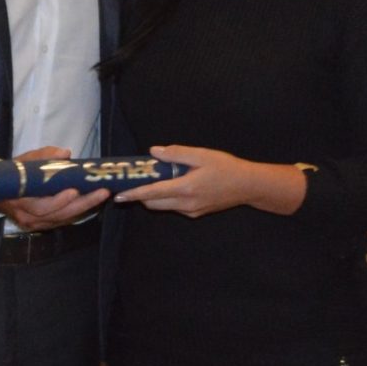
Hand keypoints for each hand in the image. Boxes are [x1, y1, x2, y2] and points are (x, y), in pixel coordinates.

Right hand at [0, 147, 109, 230]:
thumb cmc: (12, 175)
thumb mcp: (23, 162)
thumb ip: (43, 156)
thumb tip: (65, 153)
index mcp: (20, 202)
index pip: (41, 207)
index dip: (58, 201)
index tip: (74, 191)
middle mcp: (28, 218)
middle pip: (58, 215)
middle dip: (82, 204)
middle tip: (102, 192)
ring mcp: (37, 225)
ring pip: (64, 219)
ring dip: (85, 207)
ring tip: (102, 194)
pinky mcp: (44, 225)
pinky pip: (64, 219)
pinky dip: (78, 210)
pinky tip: (93, 200)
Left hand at [114, 145, 305, 218]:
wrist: (247, 186)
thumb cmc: (226, 168)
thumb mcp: (202, 155)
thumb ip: (177, 153)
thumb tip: (154, 152)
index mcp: (185, 188)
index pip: (152, 193)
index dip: (133, 194)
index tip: (119, 195)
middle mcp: (185, 204)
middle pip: (153, 203)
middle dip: (141, 194)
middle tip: (136, 180)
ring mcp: (191, 211)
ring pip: (164, 206)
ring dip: (155, 195)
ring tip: (157, 178)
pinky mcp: (196, 213)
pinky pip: (175, 207)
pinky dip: (169, 197)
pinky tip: (176, 183)